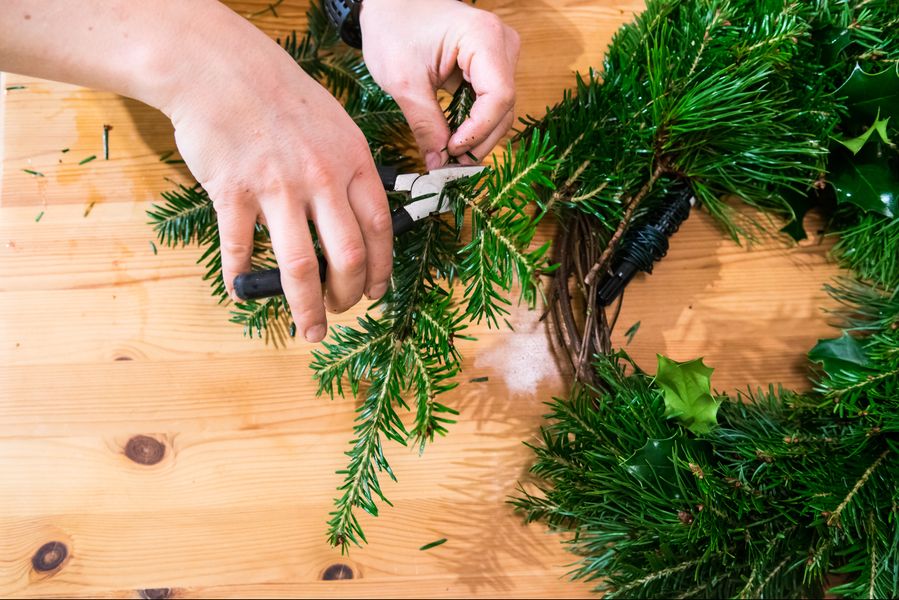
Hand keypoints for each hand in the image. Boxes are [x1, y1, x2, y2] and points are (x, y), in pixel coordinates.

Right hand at [161, 7, 391, 342]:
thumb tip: (362, 217)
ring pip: (300, 266)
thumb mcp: (335, 124)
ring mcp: (277, 187)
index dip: (382, 269)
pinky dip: (242, 276)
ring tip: (310, 330)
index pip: (381, 229)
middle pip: (348, 257)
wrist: (219, 67)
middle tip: (342, 312)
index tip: (376, 292)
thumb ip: (351, 170)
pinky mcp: (233, 191)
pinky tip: (242, 290)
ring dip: (307, 308)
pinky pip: (240, 247)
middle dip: (349, 296)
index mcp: (353, 161)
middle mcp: (321, 178)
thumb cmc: (280, 95)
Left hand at [360, 0, 519, 168]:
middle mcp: (501, 43)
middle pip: (504, 106)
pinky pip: (490, 102)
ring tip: (449, 155)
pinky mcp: (490, 64)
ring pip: (500, 108)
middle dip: (478, 139)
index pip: (499, 97)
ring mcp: (500, 53)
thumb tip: (439, 164)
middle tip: (450, 164)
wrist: (388, 3)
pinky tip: (454, 138)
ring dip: (477, 135)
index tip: (452, 151)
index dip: (478, 131)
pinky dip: (473, 123)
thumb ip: (425, 125)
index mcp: (483, 37)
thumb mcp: (403, 81)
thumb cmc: (392, 27)